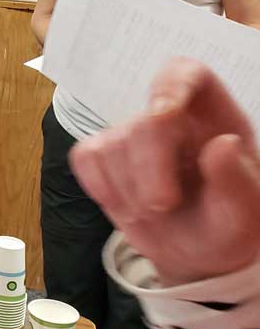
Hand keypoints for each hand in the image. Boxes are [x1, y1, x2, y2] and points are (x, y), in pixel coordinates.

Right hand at [70, 58, 259, 285]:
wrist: (199, 254)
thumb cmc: (228, 225)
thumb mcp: (246, 210)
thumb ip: (237, 179)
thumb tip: (224, 144)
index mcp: (213, 118)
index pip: (188, 74)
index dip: (172, 85)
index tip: (164, 113)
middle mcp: (171, 118)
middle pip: (145, 122)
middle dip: (148, 168)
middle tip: (162, 206)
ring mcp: (132, 135)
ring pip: (111, 144)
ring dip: (129, 189)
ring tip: (153, 212)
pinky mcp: (103, 155)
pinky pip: (86, 157)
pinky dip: (101, 186)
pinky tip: (125, 204)